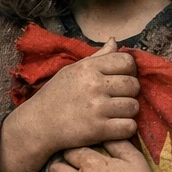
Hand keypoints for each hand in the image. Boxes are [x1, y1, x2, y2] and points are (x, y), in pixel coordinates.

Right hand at [0, 39, 139, 171]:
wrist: (37, 124)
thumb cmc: (54, 96)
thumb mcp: (71, 71)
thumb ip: (96, 58)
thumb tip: (114, 41)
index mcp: (88, 68)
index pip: (127, 61)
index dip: (129, 70)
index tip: (121, 79)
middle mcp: (94, 85)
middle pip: (133, 85)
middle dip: (130, 92)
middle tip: (119, 98)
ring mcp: (97, 108)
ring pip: (134, 107)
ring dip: (128, 112)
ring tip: (116, 114)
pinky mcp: (98, 130)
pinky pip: (129, 127)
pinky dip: (125, 129)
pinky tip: (114, 127)